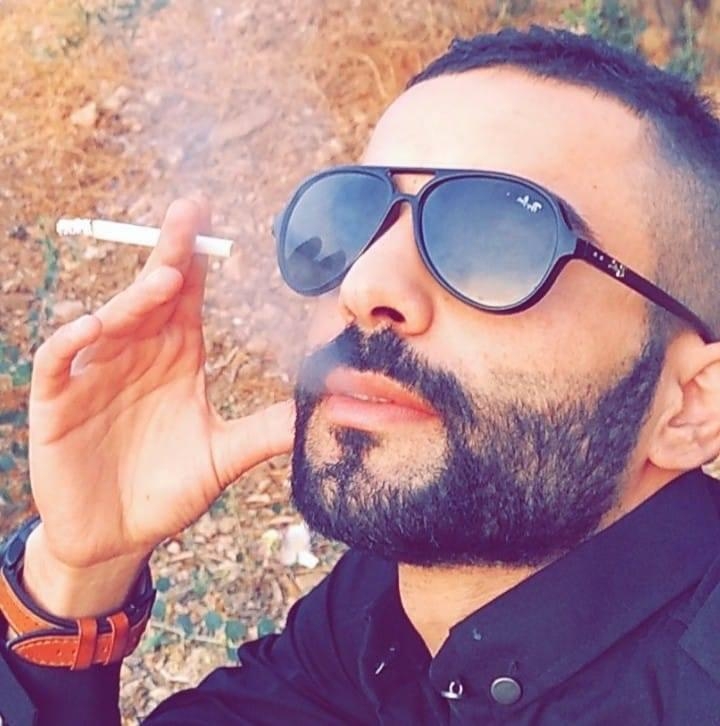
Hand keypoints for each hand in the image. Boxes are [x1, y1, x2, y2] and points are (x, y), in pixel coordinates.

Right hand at [24, 197, 293, 614]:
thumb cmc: (169, 490)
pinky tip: (94, 327)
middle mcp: (139, 354)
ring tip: (166, 280)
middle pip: (153, 293)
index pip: (189, 297)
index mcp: (179, 357)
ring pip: (113, 320)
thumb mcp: (222, 457)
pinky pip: (61, 361)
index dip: (199, 259)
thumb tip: (321, 409)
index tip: (214, 221)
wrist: (117, 536)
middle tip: (190, 212)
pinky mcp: (60, 403)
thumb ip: (265, 431)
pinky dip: (73, 342)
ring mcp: (97, 375)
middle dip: (170, 253)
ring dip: (136, 299)